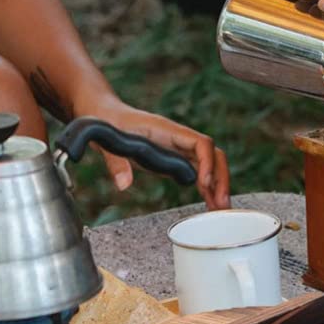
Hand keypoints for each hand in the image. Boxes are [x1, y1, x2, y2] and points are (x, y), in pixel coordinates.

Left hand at [77, 97, 230, 209]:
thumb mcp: (105, 140)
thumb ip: (116, 161)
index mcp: (165, 130)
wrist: (101, 113)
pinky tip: (209, 203)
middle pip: (212, 155)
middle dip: (221, 179)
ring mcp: (177, 148)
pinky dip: (206, 187)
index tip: (204, 183)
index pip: (200, 142)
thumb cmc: (105, 122)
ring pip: (209, 164)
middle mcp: (177, 139)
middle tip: (222, 204)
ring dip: (218, 185)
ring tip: (221, 209)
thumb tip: (124, 184)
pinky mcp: (172, 159)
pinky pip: (196, 172)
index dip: (207, 162)